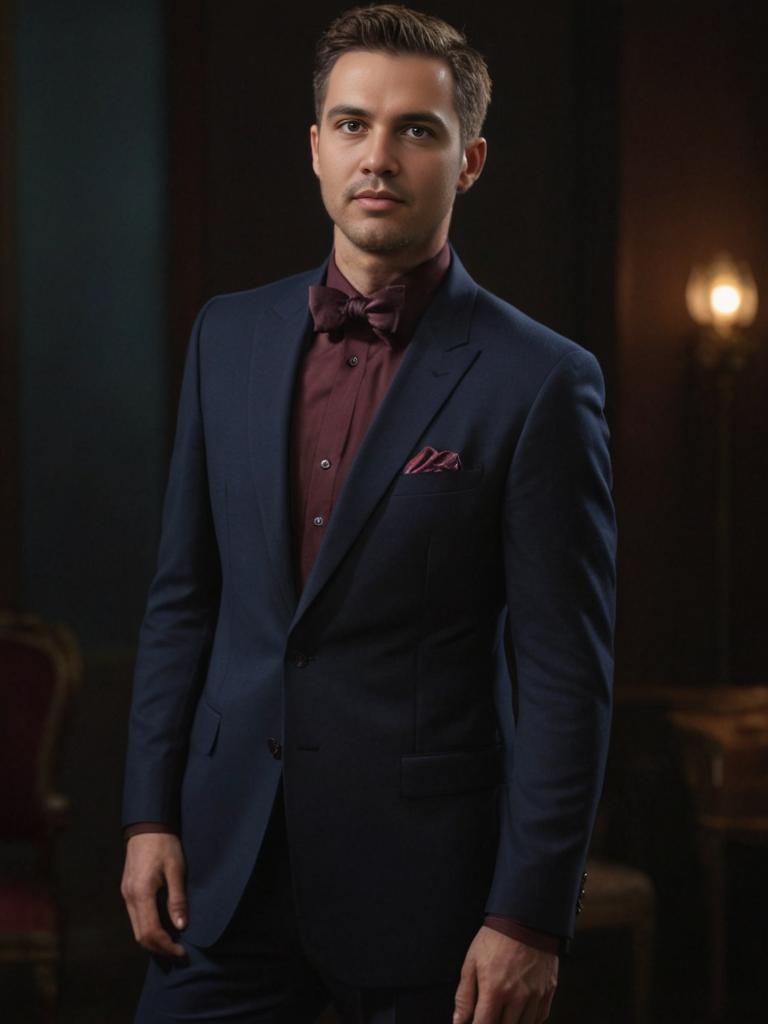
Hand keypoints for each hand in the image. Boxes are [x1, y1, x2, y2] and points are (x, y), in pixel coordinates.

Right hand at [121, 832, 187, 957]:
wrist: (147, 826)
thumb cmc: (165, 845)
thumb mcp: (176, 870)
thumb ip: (177, 899)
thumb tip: (181, 927)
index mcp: (141, 894)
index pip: (150, 932)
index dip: (166, 946)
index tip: (182, 951)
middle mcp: (129, 898)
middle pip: (140, 935)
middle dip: (159, 948)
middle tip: (178, 952)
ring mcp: (126, 894)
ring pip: (136, 928)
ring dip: (153, 940)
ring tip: (172, 943)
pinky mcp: (127, 890)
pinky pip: (135, 917)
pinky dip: (148, 927)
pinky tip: (162, 926)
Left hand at [453, 926, 557, 1023]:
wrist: (525, 918)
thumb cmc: (496, 938)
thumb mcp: (472, 962)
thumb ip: (464, 995)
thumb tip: (459, 1020)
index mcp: (494, 990)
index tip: (476, 1023)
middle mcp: (517, 997)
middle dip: (495, 1023)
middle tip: (490, 1013)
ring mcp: (535, 995)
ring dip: (512, 1023)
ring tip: (504, 1012)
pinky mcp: (548, 991)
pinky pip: (540, 1017)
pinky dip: (530, 1020)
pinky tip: (521, 1012)